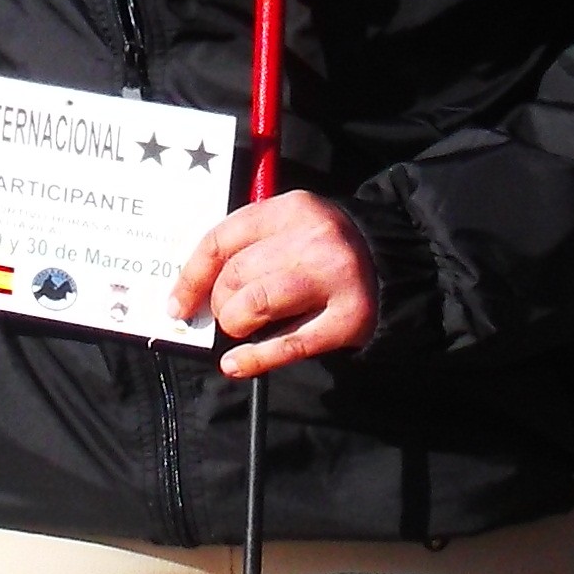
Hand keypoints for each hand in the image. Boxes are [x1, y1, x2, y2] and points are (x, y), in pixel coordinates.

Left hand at [172, 191, 378, 379]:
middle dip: (218, 304)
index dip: (192, 276)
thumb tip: (190, 291)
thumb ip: (249, 246)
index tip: (177, 304)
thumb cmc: (325, 250)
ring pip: (255, 305)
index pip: (222, 239)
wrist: (396, 264)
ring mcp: (335, 278)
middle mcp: (314, 239)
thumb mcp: (292, 228)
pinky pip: (288, 345)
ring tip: (242, 329)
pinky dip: (254, 359)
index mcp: (293, 208)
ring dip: (236, 325)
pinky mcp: (350, 319)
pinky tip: (235, 364)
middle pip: (236, 275)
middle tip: (225, 315)